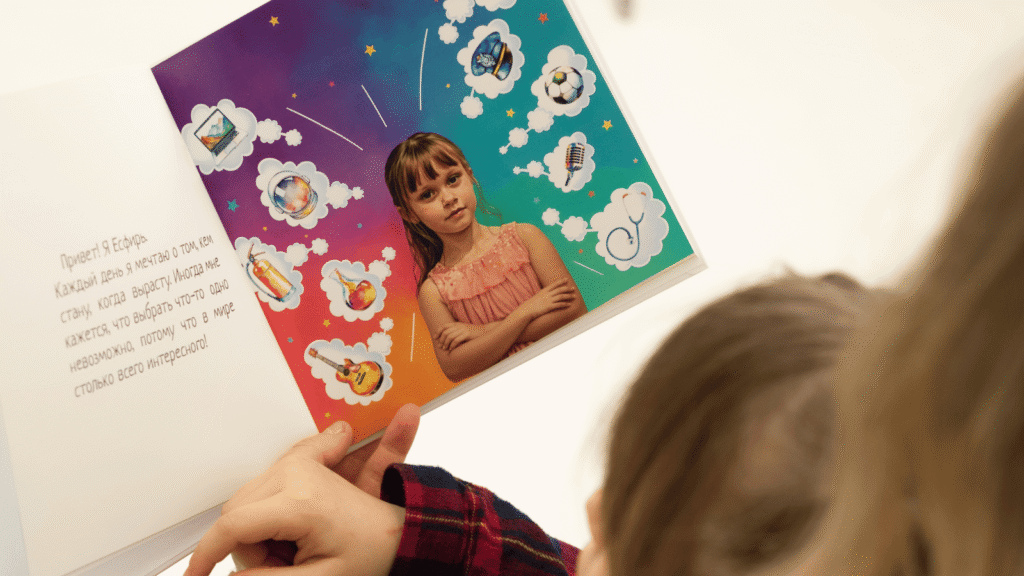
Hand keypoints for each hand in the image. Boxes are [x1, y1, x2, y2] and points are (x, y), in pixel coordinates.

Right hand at [185, 421, 405, 575]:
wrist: (399, 531)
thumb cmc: (372, 554)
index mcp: (301, 503)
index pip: (233, 526)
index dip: (206, 555)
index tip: (196, 575)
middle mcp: (297, 475)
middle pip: (236, 514)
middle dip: (249, 548)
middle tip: (286, 565)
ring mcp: (299, 465)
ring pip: (245, 501)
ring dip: (258, 531)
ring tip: (296, 549)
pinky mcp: (301, 464)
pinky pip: (262, 483)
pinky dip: (266, 509)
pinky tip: (289, 532)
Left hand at [435, 322, 487, 350]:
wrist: (485, 332)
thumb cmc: (474, 333)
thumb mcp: (463, 330)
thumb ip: (456, 332)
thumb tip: (446, 339)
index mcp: (457, 324)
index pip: (444, 326)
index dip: (438, 332)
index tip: (435, 338)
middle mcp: (459, 326)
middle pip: (446, 332)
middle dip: (441, 340)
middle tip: (440, 346)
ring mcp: (463, 330)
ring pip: (450, 336)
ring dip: (446, 343)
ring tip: (445, 348)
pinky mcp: (467, 334)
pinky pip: (456, 340)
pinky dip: (452, 345)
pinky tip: (451, 349)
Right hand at [519, 277, 575, 320]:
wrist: (526, 310)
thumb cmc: (531, 304)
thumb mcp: (537, 296)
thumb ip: (544, 294)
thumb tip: (549, 294)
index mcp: (544, 290)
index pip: (554, 284)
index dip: (561, 281)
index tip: (567, 279)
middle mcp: (547, 294)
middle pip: (560, 290)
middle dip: (568, 289)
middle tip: (573, 288)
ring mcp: (548, 300)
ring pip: (561, 296)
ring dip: (569, 296)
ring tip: (574, 296)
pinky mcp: (549, 307)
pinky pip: (559, 305)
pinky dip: (565, 304)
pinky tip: (569, 304)